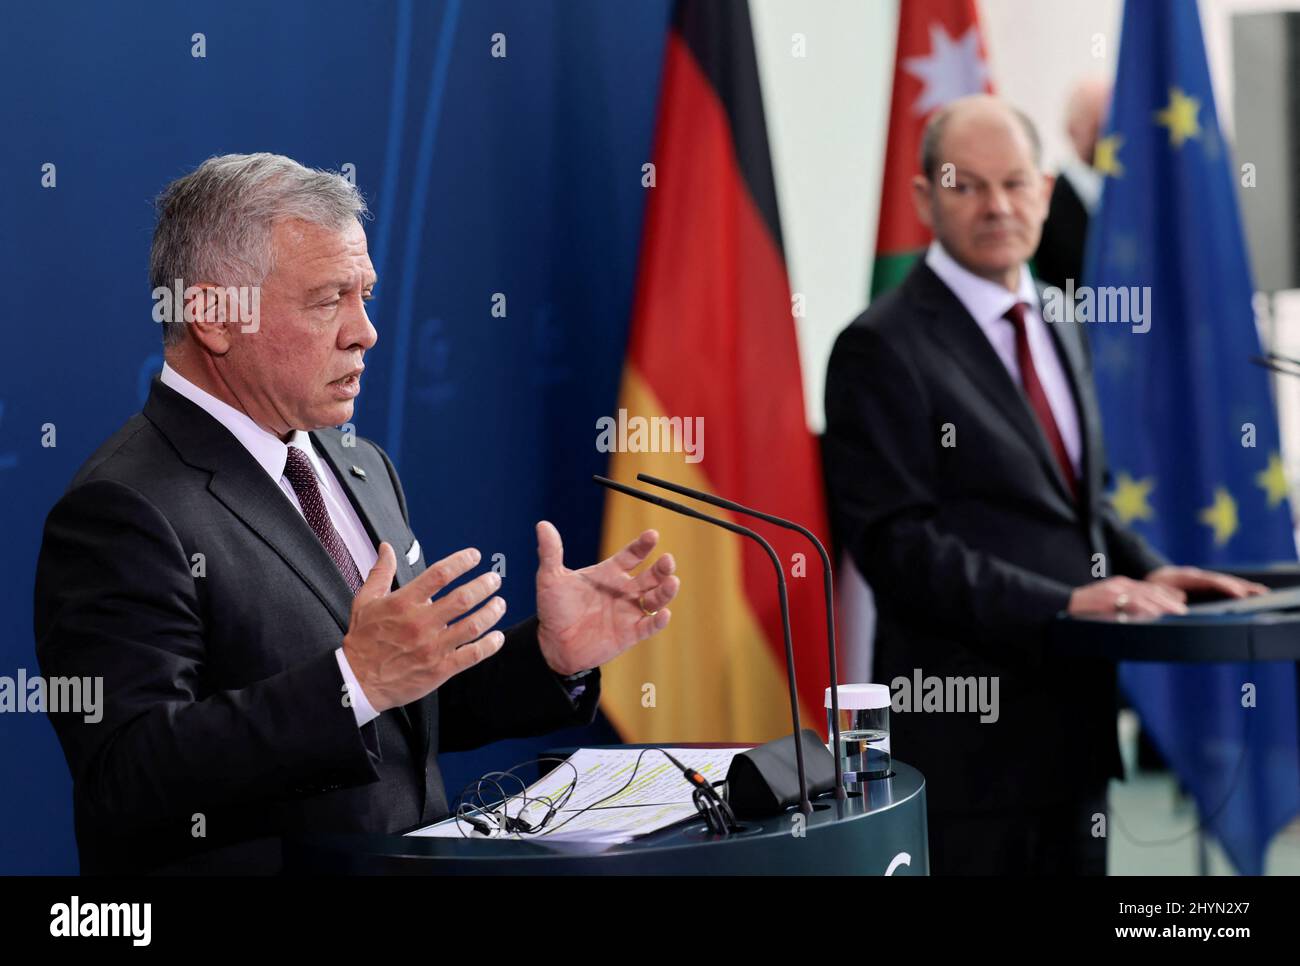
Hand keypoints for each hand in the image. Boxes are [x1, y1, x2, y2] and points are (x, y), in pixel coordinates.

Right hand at [342, 543, 506, 712]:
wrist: (357, 681)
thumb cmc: (363, 640)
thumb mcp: (365, 602)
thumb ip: (380, 573)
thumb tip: (387, 548)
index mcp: (403, 603)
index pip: (439, 574)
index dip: (461, 561)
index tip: (475, 556)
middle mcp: (420, 623)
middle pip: (463, 598)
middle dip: (484, 585)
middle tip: (494, 579)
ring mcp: (431, 647)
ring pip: (472, 625)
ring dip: (492, 612)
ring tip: (500, 603)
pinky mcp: (439, 669)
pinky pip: (472, 654)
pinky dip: (489, 645)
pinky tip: (497, 636)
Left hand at [533, 521, 679, 675]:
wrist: (553, 644)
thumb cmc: (554, 609)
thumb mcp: (550, 579)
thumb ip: (551, 552)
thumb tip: (542, 525)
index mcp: (610, 573)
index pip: (632, 555)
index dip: (643, 545)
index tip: (652, 535)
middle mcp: (624, 590)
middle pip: (651, 575)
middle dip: (662, 567)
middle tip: (667, 560)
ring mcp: (629, 611)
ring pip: (656, 598)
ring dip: (666, 591)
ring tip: (672, 582)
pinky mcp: (631, 633)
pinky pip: (649, 626)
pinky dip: (659, 621)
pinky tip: (664, 614)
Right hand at [1068, 575, 1188, 617]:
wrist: (1063, 604)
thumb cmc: (1084, 608)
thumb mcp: (1106, 603)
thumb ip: (1122, 605)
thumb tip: (1141, 615)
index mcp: (1120, 584)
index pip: (1148, 587)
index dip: (1166, 593)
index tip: (1181, 598)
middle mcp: (1120, 584)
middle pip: (1150, 590)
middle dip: (1170, 599)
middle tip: (1184, 609)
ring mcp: (1114, 590)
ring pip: (1145, 595)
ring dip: (1164, 604)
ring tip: (1178, 612)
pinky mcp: (1108, 597)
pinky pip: (1131, 602)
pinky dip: (1146, 607)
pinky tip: (1156, 613)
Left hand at [1145, 565, 1267, 599]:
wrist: (1151, 576)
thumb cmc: (1152, 586)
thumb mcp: (1155, 591)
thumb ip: (1166, 595)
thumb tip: (1181, 599)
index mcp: (1185, 577)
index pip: (1209, 582)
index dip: (1225, 587)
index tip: (1239, 593)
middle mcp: (1196, 575)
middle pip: (1222, 580)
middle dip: (1240, 586)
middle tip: (1260, 593)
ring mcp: (1201, 577)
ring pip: (1225, 581)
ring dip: (1242, 586)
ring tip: (1262, 593)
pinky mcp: (1204, 582)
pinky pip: (1222, 584)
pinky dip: (1236, 587)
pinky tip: (1249, 593)